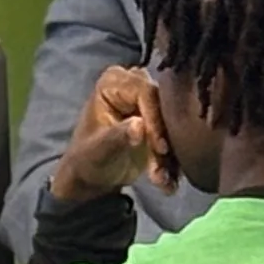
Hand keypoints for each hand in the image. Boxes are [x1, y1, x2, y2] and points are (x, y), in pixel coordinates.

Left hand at [51, 64, 177, 201]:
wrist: (93, 175)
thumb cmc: (88, 157)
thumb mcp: (98, 150)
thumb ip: (117, 136)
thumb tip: (139, 125)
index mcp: (113, 82)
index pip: (145, 92)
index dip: (155, 119)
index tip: (159, 147)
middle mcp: (135, 84)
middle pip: (165, 105)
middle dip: (165, 139)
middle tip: (163, 166)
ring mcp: (150, 102)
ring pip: (174, 123)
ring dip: (171, 154)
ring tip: (161, 179)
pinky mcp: (162, 121)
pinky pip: (176, 137)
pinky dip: (173, 160)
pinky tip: (166, 181)